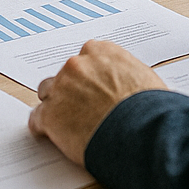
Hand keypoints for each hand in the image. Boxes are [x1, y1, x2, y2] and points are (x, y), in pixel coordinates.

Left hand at [28, 40, 164, 166]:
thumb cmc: (150, 109)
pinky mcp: (51, 115)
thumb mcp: (144, 79)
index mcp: (100, 52)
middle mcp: (77, 65)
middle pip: (64, 75)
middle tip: (83, 111)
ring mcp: (61, 88)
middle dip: (71, 91)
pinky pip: (37, 120)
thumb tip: (126, 88)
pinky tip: (55, 137)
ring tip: (69, 125)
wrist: (143, 131)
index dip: (88, 78)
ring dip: (56, 107)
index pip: (84, 58)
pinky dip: (44, 129)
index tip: (92, 90)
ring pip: (47, 95)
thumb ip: (124, 75)